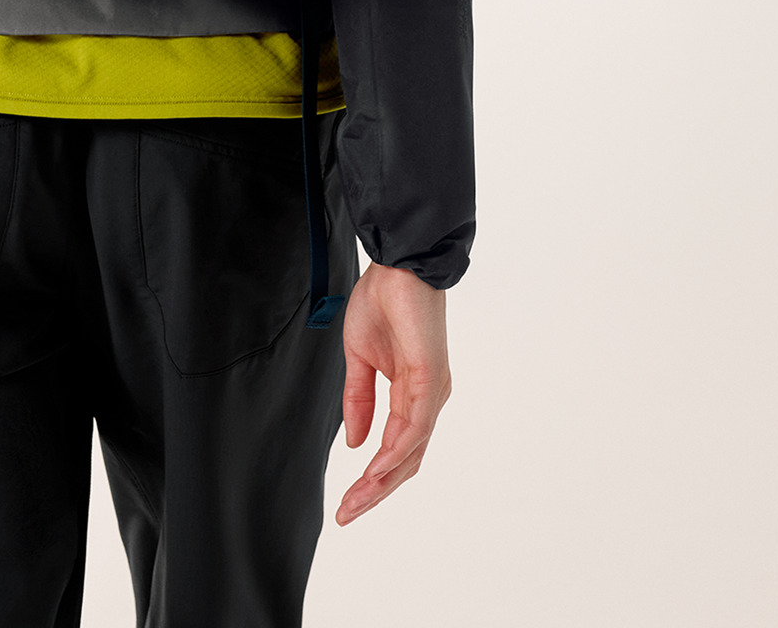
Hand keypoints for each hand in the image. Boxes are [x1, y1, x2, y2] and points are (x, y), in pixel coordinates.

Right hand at [335, 261, 450, 524]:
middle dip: (376, 492)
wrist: (398, 264)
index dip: (371, 479)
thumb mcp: (359, 358)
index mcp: (412, 394)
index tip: (346, 502)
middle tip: (347, 514)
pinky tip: (375, 467)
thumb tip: (356, 443)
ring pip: (412, 452)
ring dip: (383, 480)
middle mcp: (427, 400)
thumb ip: (358, 400)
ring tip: (357, 500)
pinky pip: (415, 426)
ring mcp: (431, 391)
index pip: (394, 450)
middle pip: (406, 462)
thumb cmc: (382, 302)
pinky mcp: (430, 378)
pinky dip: (395, 452)